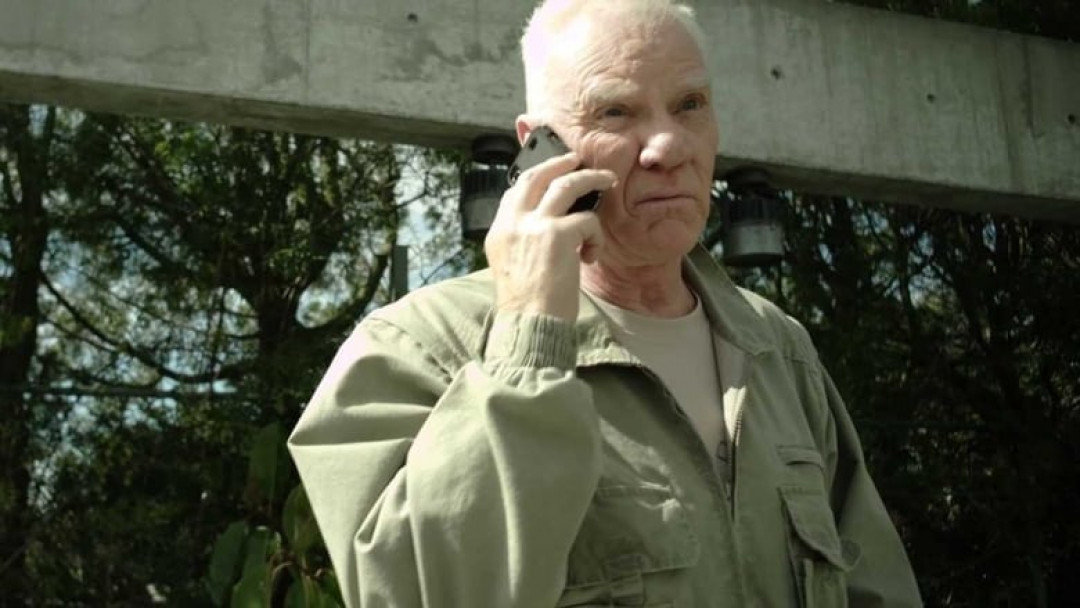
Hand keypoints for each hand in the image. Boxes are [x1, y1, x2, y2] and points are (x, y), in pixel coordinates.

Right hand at [484, 152, 616, 320]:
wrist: (529, 326)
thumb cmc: (526, 306)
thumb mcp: (511, 267)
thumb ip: (522, 242)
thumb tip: (547, 228)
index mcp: (498, 232)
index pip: (514, 191)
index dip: (534, 177)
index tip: (550, 172)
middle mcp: (512, 223)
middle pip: (536, 176)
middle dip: (560, 164)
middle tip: (577, 160)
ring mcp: (534, 225)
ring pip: (565, 185)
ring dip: (590, 179)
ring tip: (607, 180)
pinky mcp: (557, 235)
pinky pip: (587, 220)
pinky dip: (595, 236)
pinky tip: (591, 255)